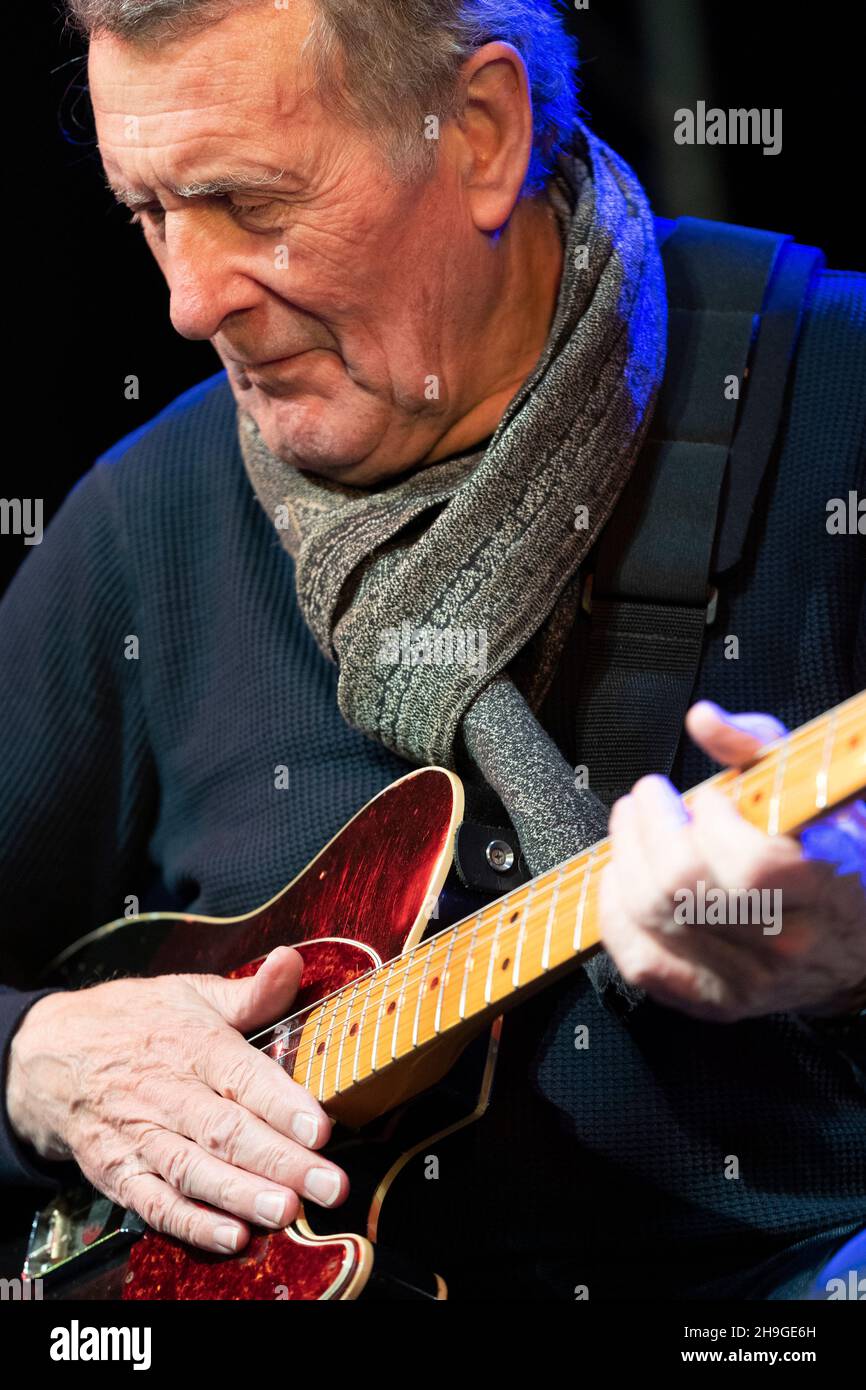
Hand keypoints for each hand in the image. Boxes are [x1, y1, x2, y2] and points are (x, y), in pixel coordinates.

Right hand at [6, 947, 347, 1252]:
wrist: (49, 1054)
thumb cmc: (136, 1021)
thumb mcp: (190, 993)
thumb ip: (250, 992)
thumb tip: (292, 960)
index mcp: (192, 1044)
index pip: (242, 1075)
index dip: (282, 1104)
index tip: (321, 1127)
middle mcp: (167, 1092)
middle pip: (226, 1131)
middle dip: (281, 1162)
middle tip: (329, 1185)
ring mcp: (139, 1136)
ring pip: (194, 1170)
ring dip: (241, 1195)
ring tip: (287, 1211)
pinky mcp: (117, 1172)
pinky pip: (155, 1204)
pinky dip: (191, 1224)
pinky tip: (231, 1236)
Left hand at [599, 701, 865, 1021]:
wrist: (857, 943)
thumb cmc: (832, 853)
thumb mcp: (812, 790)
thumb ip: (760, 747)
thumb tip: (703, 720)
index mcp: (824, 890)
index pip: (753, 865)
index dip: (714, 821)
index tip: (710, 796)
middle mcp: (785, 944)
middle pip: (684, 890)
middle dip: (650, 828)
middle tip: (649, 798)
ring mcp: (747, 980)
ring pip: (653, 919)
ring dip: (625, 857)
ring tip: (632, 824)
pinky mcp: (713, 1001)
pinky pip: (641, 963)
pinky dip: (614, 914)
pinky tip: (620, 876)